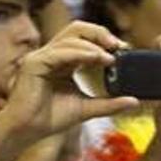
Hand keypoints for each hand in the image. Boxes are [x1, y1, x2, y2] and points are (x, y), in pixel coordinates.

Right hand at [1, 21, 138, 144]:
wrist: (26, 131)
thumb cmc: (50, 118)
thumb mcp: (86, 108)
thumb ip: (108, 103)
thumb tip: (134, 101)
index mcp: (64, 61)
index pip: (85, 40)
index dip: (105, 41)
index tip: (124, 49)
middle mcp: (52, 54)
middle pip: (77, 29)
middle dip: (100, 33)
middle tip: (119, 45)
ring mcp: (41, 56)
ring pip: (70, 37)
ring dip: (94, 44)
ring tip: (111, 56)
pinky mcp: (33, 63)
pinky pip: (60, 52)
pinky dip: (80, 52)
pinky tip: (96, 58)